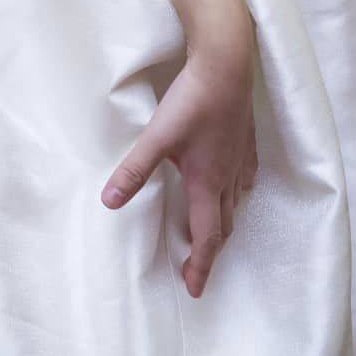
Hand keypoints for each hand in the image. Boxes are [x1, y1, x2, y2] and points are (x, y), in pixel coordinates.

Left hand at [101, 38, 257, 299]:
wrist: (226, 65)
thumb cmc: (193, 101)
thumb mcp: (157, 137)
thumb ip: (134, 170)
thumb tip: (109, 202)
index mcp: (207, 182)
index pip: (206, 236)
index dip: (201, 265)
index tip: (194, 289)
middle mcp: (228, 176)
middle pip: (223, 224)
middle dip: (211, 249)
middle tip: (197, 266)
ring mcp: (241, 159)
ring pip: (236, 203)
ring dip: (223, 222)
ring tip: (210, 231)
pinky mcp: (246, 141)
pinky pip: (245, 178)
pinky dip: (237, 193)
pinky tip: (232, 186)